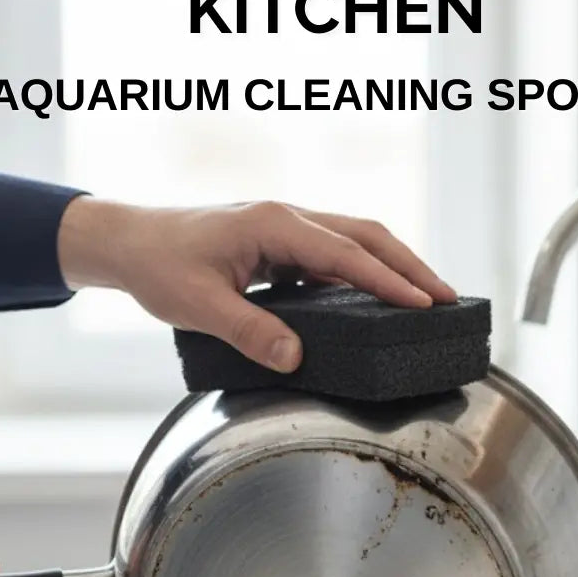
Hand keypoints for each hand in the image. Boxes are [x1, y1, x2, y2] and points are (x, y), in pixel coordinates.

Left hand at [57, 197, 457, 371]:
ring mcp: (285, 228)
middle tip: (447, 297)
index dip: (388, 280)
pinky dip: (363, 271)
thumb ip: (249, 331)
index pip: (346, 254)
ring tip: (426, 296)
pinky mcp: (280, 243)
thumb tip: (294, 358)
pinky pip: (333, 253)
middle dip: (410, 264)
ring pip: (354, 240)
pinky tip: (376, 297)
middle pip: (365, 235)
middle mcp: (287, 219)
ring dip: (392, 264)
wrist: (130, 242)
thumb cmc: (160, 264)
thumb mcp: (200, 305)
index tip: (423, 303)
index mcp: (274, 225)